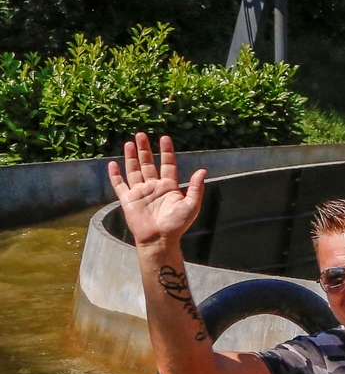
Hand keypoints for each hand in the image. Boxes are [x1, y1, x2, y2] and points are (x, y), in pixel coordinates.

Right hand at [108, 133, 206, 248]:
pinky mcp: (128, 200)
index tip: (164, 138)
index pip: (167, 164)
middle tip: (141, 134)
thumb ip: (196, 188)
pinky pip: (120, 185)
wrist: (159, 239)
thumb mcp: (191, 205)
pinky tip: (112, 164)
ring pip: (134, 170)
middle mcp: (154, 186)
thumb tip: (202, 170)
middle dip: (144, 149)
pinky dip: (115, 175)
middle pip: (148, 163)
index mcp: (169, 186)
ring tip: (129, 143)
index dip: (166, 151)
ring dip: (131, 157)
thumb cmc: (177, 224)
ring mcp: (140, 192)